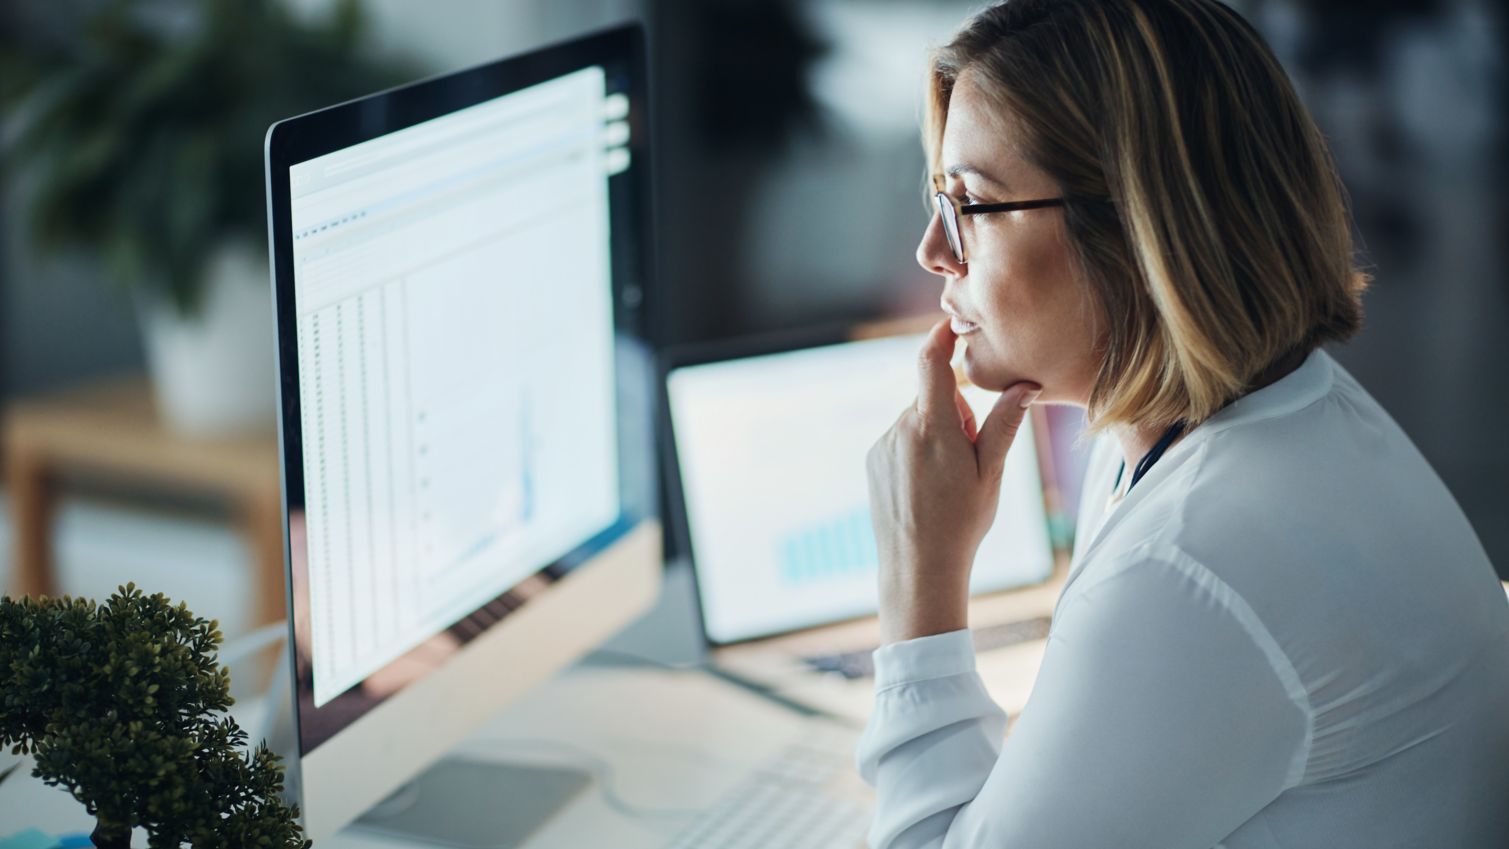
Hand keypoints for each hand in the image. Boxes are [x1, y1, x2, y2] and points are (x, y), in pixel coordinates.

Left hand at [865, 320, 1040, 643]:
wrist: (917, 567)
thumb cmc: (962, 522)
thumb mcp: (992, 473)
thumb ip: (1005, 424)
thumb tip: (1026, 385)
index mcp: (932, 427)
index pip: (930, 363)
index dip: (941, 337)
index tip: (953, 325)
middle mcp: (901, 430)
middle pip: (932, 398)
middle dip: (954, 413)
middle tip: (969, 457)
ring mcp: (883, 445)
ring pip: (917, 422)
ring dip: (935, 436)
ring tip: (946, 481)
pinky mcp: (874, 461)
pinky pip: (900, 441)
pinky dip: (916, 452)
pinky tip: (926, 489)